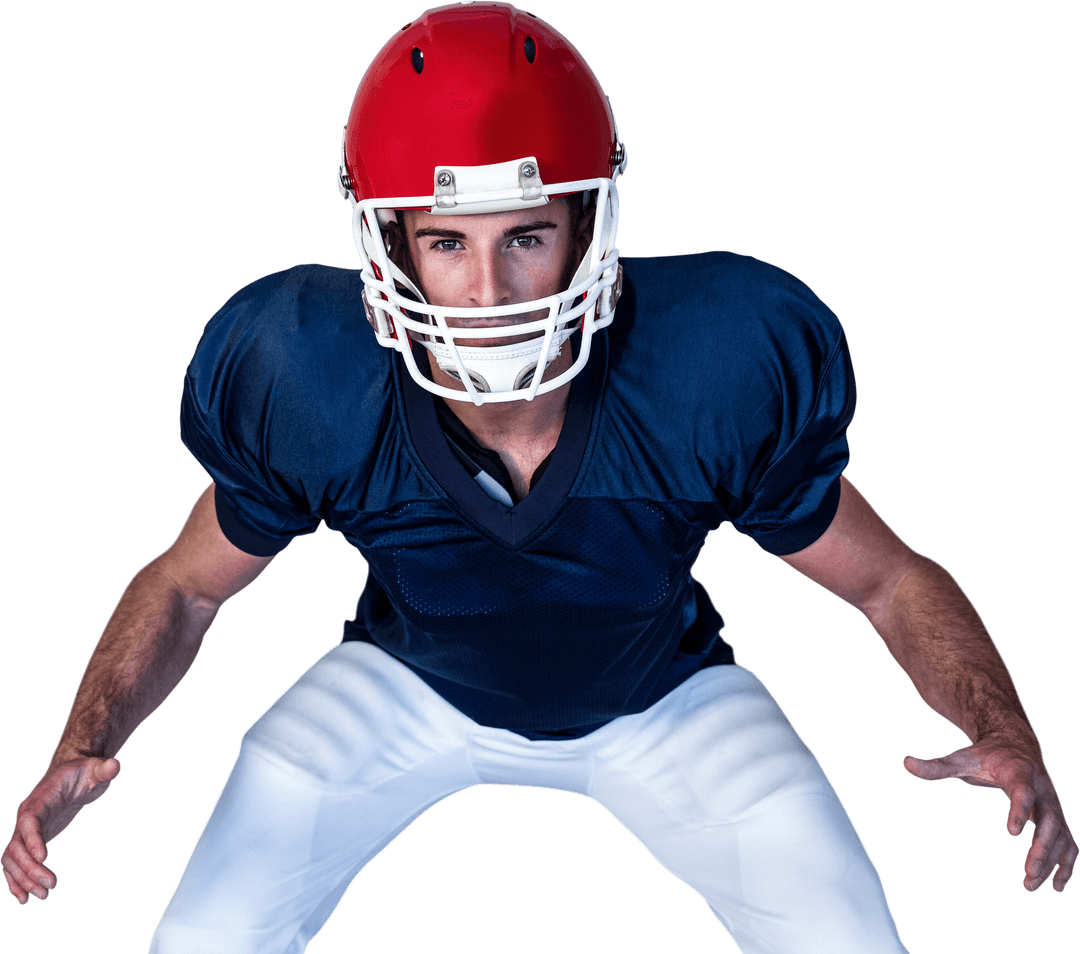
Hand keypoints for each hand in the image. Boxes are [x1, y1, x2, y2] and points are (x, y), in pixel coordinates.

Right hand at [3, 757, 120, 903]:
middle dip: (30, 868)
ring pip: (12, 858)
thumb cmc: (84, 772)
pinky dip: (15, 880)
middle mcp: (26, 815)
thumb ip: (103, 769)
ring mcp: (24, 829)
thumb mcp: (96, 769)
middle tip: (51, 886)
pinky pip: (13, 863)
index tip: (43, 858)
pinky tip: (23, 897)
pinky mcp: (28, 840)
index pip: (29, 820)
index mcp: (41, 798)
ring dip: (22, 879)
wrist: (70, 773)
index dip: (33, 839)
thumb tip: (114, 765)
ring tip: (42, 896)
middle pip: (17, 845)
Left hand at [904, 737, 1076, 892]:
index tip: (1012, 833)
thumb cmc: (986, 756)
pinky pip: (1069, 843)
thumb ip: (937, 766)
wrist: (1016, 746)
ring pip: (1062, 836)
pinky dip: (1066, 865)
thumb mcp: (961, 758)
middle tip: (1027, 872)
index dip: (1019, 811)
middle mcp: (1043, 790)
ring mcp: (1054, 805)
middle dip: (1041, 848)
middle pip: (1050, 820)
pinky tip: (1055, 886)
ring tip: (1030, 884)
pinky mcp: (1058, 818)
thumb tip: (906, 763)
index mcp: (1019, 773)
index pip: (1023, 792)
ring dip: (1050, 862)